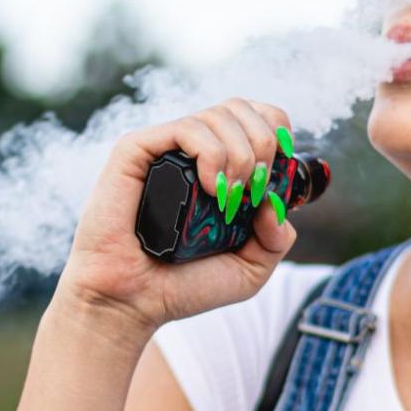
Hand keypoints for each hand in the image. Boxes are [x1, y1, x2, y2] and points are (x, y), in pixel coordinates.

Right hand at [57, 98, 299, 337]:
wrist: (131, 302)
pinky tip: (209, 188)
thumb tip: (275, 201)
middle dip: (265, 144)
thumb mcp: (249, 271)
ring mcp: (165, 150)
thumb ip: (276, 239)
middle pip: (242, 108)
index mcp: (219, 166)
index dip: (279, 132)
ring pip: (219, 115)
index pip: (258, 118)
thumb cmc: (181, 286)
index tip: (278, 173)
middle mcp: (192, 152)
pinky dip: (211, 153)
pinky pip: (186, 129)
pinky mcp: (136, 151)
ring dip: (241, 155)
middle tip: (252, 191)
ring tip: (228, 198)